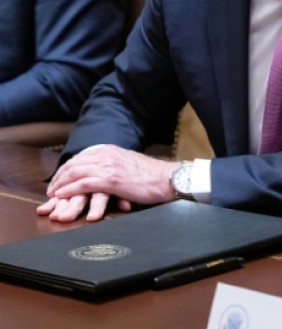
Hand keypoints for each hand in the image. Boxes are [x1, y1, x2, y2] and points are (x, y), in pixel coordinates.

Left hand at [37, 145, 176, 221]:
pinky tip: (62, 195)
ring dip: (60, 185)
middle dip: (59, 177)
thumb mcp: (128, 163)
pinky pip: (82, 184)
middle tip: (52, 190)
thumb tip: (103, 171)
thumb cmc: (151, 175)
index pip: (80, 157)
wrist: (167, 178)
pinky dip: (69, 190)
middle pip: (73, 164)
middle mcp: (106, 154)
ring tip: (53, 195)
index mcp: (109, 149)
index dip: (66, 169)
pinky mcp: (110, 180)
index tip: (59, 180)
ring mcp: (108, 166)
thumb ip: (113, 164)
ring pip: (75, 173)